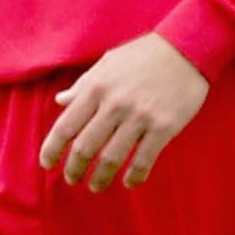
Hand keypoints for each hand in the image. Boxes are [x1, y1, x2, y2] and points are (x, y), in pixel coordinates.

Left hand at [39, 34, 209, 190]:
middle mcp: (113, 104)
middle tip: (73, 179)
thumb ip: (83, 85)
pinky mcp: (163, 127)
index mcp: (95, 88)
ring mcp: (139, 117)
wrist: (187, 47)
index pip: (65, 126)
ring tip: (96, 186)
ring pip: (111, 158)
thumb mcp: (107, 63)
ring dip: (100, 178)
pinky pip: (143, 160)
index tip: (47, 163)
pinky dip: (134, 176)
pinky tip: (129, 183)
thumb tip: (60, 100)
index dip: (52, 149)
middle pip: (85, 147)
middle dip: (74, 169)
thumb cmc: (144, 54)